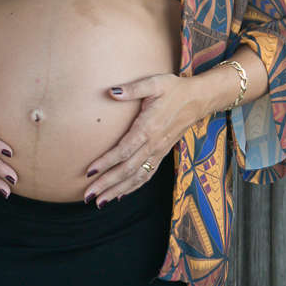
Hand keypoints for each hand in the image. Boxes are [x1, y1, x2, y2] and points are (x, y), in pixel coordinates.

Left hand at [82, 72, 203, 206]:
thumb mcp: (154, 83)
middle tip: (88, 195)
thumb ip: (132, 89)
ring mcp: (159, 151)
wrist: (198, 99)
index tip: (89, 171)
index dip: (106, 162)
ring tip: (100, 202)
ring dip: (118, 190)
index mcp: (148, 128)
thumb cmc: (174, 89)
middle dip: (106, 183)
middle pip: (127, 169)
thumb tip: (111, 92)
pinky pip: (147, 175)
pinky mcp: (163, 154)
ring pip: (136, 177)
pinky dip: (133, 187)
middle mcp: (153, 144)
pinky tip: (121, 195)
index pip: (123, 150)